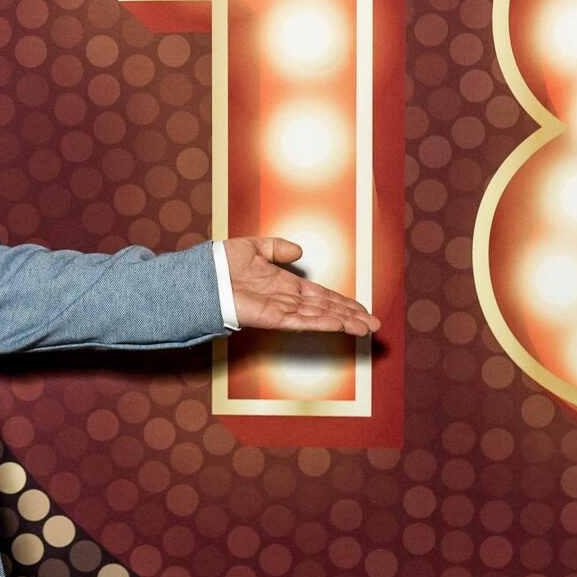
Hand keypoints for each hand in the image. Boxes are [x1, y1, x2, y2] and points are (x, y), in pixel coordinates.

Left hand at [222, 237, 380, 335]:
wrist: (202, 275)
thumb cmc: (222, 264)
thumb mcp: (254, 248)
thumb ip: (277, 248)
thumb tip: (298, 251)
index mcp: (284, 284)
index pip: (320, 295)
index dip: (342, 302)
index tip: (361, 309)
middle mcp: (286, 300)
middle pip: (326, 309)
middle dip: (351, 316)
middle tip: (374, 325)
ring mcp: (280, 310)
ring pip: (318, 317)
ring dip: (343, 322)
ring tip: (364, 328)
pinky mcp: (270, 318)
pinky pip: (300, 321)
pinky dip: (320, 323)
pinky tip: (338, 325)